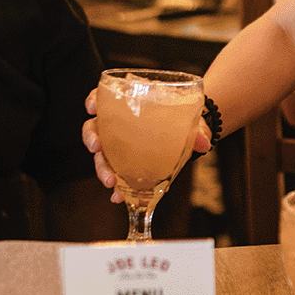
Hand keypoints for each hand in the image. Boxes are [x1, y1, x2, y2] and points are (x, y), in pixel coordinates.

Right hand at [82, 86, 211, 201]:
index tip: (92, 108)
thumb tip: (203, 143)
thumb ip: (197, 130)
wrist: (191, 137)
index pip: (103, 96)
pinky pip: (117, 174)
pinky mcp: (126, 164)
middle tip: (96, 148)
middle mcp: (117, 124)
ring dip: (102, 168)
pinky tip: (119, 197)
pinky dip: (117, 187)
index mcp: (129, 104)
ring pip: (101, 154)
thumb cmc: (185, 121)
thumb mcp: (191, 121)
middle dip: (92, 138)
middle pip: (95, 128)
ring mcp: (119, 145)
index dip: (93, 100)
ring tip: (110, 182)